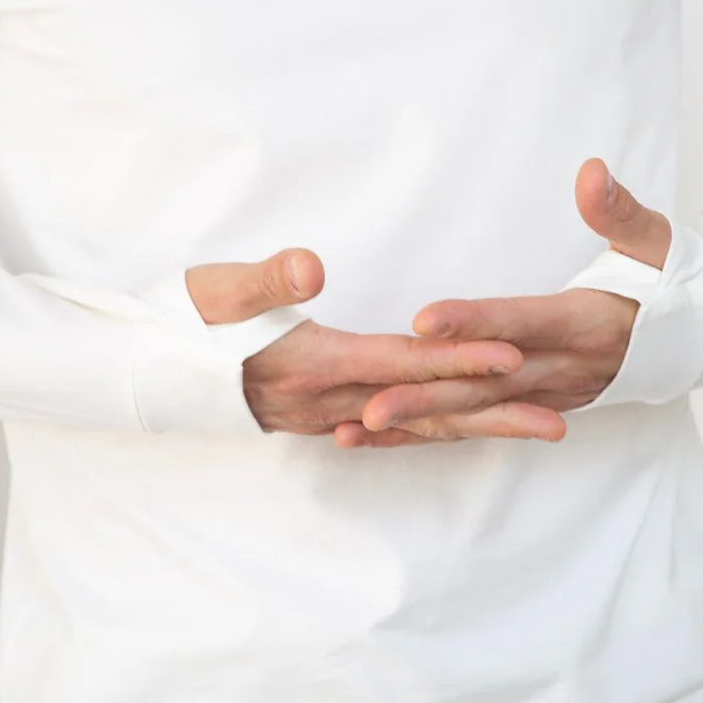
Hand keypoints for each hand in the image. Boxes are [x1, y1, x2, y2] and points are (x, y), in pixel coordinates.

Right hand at [186, 247, 526, 434]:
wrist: (144, 371)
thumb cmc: (180, 321)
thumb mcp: (217, 289)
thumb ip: (266, 279)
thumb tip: (310, 267)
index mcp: (316, 363)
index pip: (403, 363)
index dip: (458, 359)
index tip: (514, 357)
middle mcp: (330, 400)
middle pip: (425, 409)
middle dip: (493, 413)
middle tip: (558, 421)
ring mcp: (326, 416)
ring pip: (416, 427)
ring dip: (476, 429)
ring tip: (536, 430)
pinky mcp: (321, 418)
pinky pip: (392, 433)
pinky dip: (434, 435)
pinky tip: (462, 435)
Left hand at [333, 159, 672, 447]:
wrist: (700, 338)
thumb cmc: (673, 280)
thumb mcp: (657, 241)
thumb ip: (618, 211)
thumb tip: (592, 171)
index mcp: (586, 322)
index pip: (521, 322)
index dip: (474, 323)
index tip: (422, 321)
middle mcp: (564, 366)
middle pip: (489, 384)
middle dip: (428, 396)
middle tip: (369, 404)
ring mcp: (550, 393)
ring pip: (477, 413)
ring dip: (419, 423)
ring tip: (359, 426)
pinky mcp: (538, 405)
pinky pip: (478, 424)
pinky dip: (430, 434)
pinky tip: (380, 437)